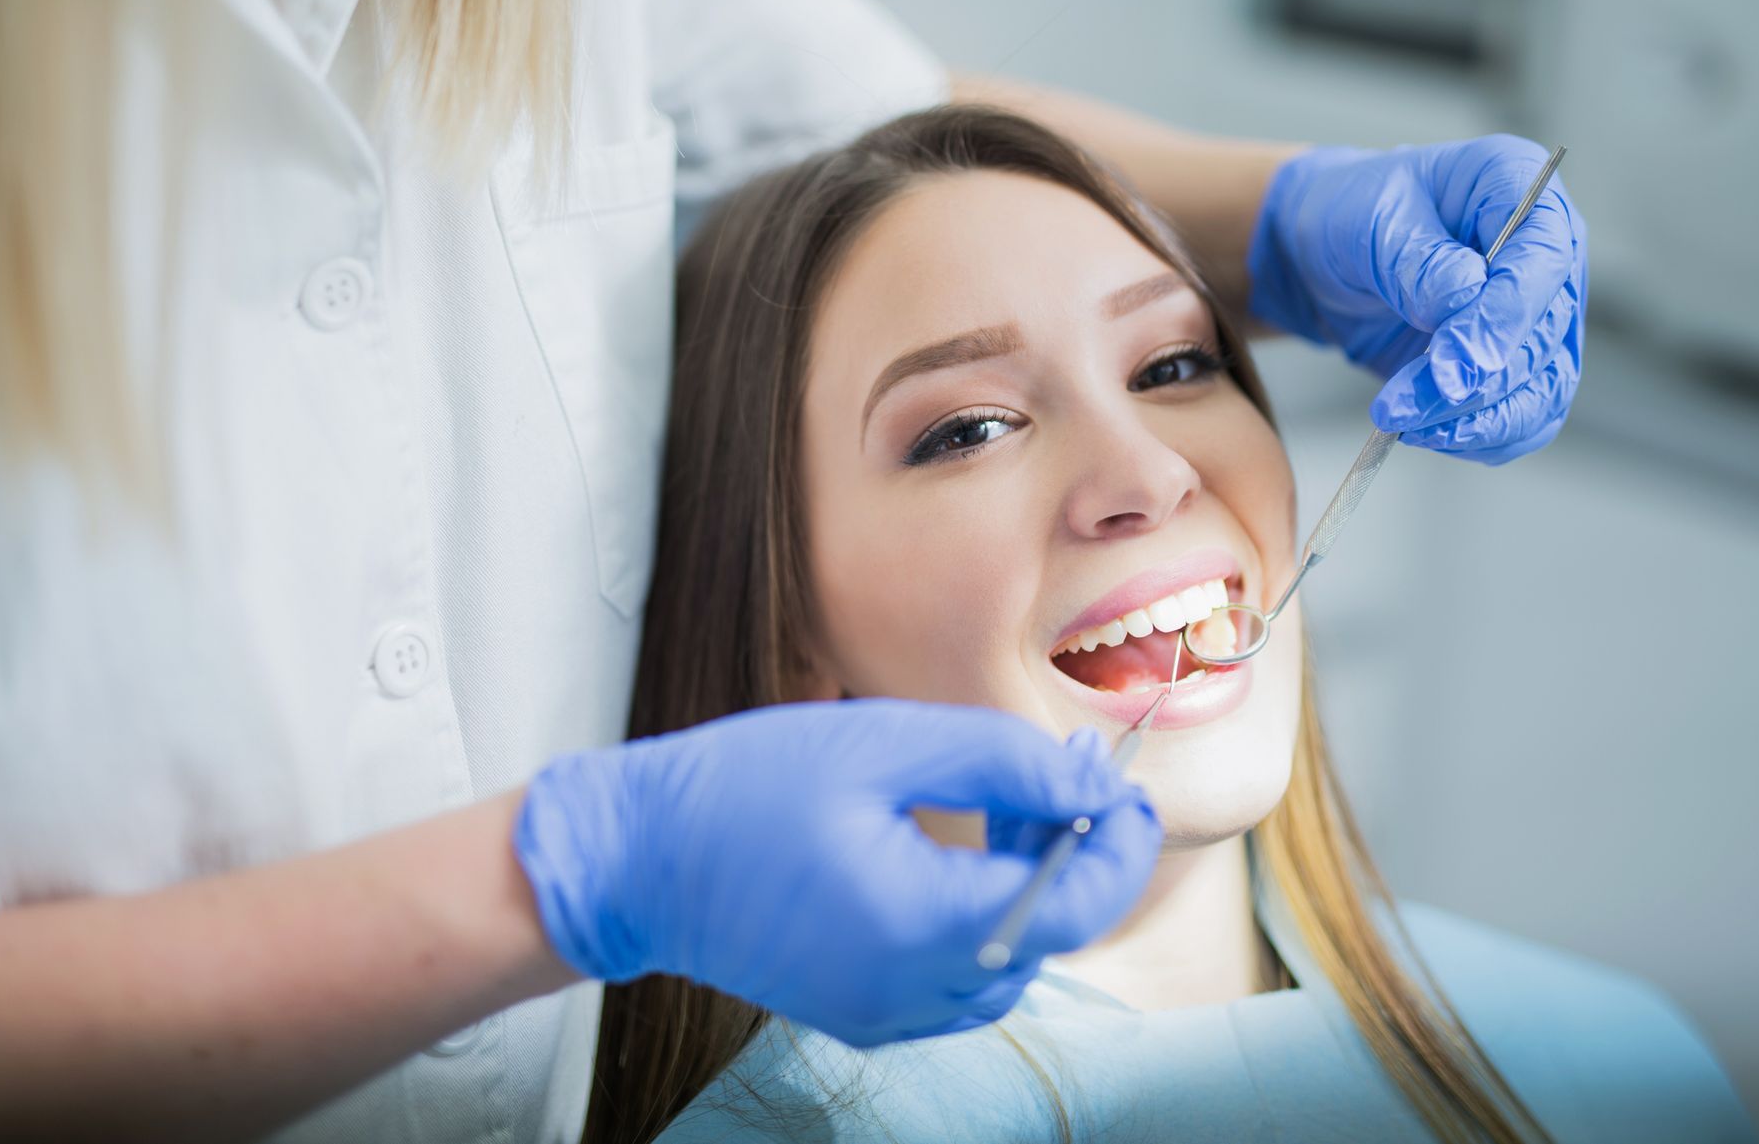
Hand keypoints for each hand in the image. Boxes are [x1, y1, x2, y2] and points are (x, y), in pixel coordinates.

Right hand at [513, 703, 1157, 1046]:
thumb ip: (1001, 762)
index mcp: (919, 927)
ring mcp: (882, 1013)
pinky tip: (952, 857)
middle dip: (1070, 857)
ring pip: (1008, 966)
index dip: (1119, 847)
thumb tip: (1087, 785)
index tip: (1126, 788)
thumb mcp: (883, 745)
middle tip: (1057, 775)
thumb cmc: (741, 789)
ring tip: (996, 810)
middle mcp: (908, 992)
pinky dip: (980, 924)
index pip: (1071, 907)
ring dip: (1027, 892)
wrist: (632, 858)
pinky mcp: (859, 1012)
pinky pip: (957, 981)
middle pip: (1046, 938)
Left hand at [1247, 134, 1586, 464]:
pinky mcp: (1512, 362)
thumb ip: (1417, 261)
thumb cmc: (1350, 212)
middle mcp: (1543, 251)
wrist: (1324, 251)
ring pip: (1541, 387)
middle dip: (1472, 383)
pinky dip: (1480, 434)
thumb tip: (1462, 299)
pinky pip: (1523, 415)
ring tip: (1401, 420)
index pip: (1541, 262)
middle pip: (1543, 334)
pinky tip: (1426, 431)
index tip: (1452, 369)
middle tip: (1398, 406)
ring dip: (1474, 419)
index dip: (1503, 322)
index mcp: (1517, 187)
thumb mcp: (1368, 221)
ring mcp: (1535, 311)